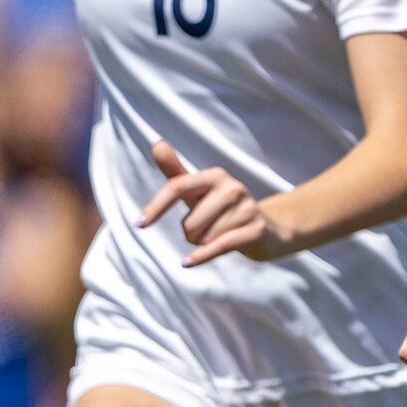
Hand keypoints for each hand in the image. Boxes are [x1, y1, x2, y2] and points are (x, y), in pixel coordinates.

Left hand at [136, 142, 295, 267]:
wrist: (267, 230)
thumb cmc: (223, 210)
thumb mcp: (198, 192)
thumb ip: (176, 171)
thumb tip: (157, 144)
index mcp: (216, 175)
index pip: (177, 187)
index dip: (156, 207)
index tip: (139, 224)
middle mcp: (232, 188)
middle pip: (189, 222)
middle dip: (191, 234)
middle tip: (208, 230)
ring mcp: (247, 209)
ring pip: (203, 237)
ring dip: (204, 244)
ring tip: (221, 236)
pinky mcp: (255, 230)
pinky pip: (219, 246)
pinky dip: (201, 257)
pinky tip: (186, 263)